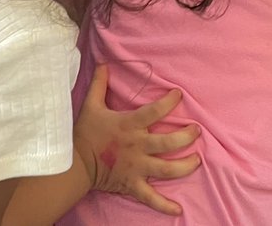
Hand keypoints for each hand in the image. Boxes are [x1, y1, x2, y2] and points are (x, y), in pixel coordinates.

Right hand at [76, 65, 199, 214]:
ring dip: (185, 165)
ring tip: (197, 160)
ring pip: (167, 169)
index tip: (179, 95)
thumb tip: (104, 63)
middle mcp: (138, 147)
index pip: (155, 111)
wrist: (74, 163)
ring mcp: (137, 168)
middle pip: (169, 143)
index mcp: (130, 125)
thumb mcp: (91, 105)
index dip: (169, 102)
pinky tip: (178, 210)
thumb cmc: (85, 133)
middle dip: (187, 137)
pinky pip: (151, 198)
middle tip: (196, 131)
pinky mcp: (133, 184)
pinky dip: (165, 205)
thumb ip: (100, 84)